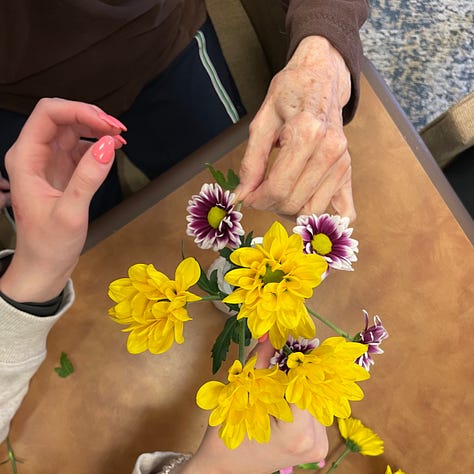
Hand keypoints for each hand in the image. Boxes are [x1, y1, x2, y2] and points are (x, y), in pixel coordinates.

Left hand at [0, 98, 125, 301]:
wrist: (43, 266)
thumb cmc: (49, 245)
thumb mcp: (70, 214)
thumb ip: (88, 178)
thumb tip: (109, 145)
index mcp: (25, 159)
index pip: (48, 114)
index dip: (80, 111)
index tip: (110, 125)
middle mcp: (34, 154)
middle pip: (61, 116)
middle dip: (91, 117)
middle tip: (120, 131)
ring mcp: (48, 161)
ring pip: (71, 128)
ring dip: (97, 128)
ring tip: (121, 138)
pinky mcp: (61, 170)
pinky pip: (79, 146)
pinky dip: (98, 143)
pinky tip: (113, 149)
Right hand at [183, 339, 327, 473]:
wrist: (226, 469)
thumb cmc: (228, 436)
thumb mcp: (242, 394)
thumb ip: (261, 363)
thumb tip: (271, 335)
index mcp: (296, 433)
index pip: (305, 383)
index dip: (295, 360)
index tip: (287, 340)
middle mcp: (314, 442)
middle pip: (311, 390)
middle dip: (295, 370)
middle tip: (280, 352)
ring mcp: (319, 446)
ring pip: (313, 398)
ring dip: (298, 384)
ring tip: (278, 377)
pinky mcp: (317, 446)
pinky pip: (312, 410)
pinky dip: (299, 398)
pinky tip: (283, 395)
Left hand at [236, 36, 354, 220]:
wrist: (322, 77)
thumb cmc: (290, 94)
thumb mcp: (262, 121)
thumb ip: (251, 162)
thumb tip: (241, 196)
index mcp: (306, 134)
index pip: (278, 187)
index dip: (257, 200)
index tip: (247, 198)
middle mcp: (329, 150)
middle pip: (294, 202)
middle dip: (270, 206)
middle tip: (258, 196)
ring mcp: (342, 161)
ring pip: (313, 211)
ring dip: (290, 213)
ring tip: (278, 197)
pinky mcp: (348, 169)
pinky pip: (344, 211)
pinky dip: (326, 221)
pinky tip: (309, 215)